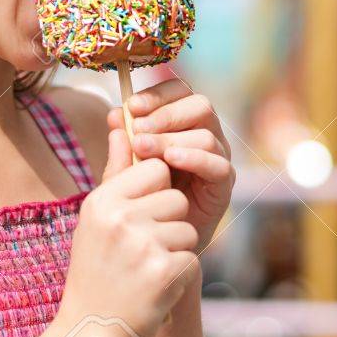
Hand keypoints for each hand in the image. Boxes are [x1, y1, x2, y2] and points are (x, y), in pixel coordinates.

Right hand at [56, 128, 199, 336]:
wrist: (91, 332)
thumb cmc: (95, 270)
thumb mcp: (96, 219)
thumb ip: (115, 171)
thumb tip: (123, 122)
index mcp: (102, 201)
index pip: (154, 169)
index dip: (155, 192)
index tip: (140, 216)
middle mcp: (120, 219)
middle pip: (175, 197)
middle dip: (168, 222)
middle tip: (141, 250)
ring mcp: (143, 245)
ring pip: (187, 228)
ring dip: (175, 250)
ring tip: (144, 270)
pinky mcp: (164, 272)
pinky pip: (191, 259)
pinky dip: (178, 276)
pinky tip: (153, 289)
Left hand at [107, 79, 235, 255]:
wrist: (156, 244)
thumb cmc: (140, 203)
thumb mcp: (123, 174)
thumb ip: (120, 147)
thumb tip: (114, 114)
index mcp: (181, 125)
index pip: (180, 92)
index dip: (158, 94)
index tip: (132, 106)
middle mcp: (204, 136)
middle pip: (200, 105)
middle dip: (166, 114)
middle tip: (138, 129)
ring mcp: (217, 159)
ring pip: (206, 134)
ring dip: (172, 138)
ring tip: (143, 149)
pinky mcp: (222, 185)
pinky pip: (218, 164)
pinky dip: (194, 158)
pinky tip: (170, 161)